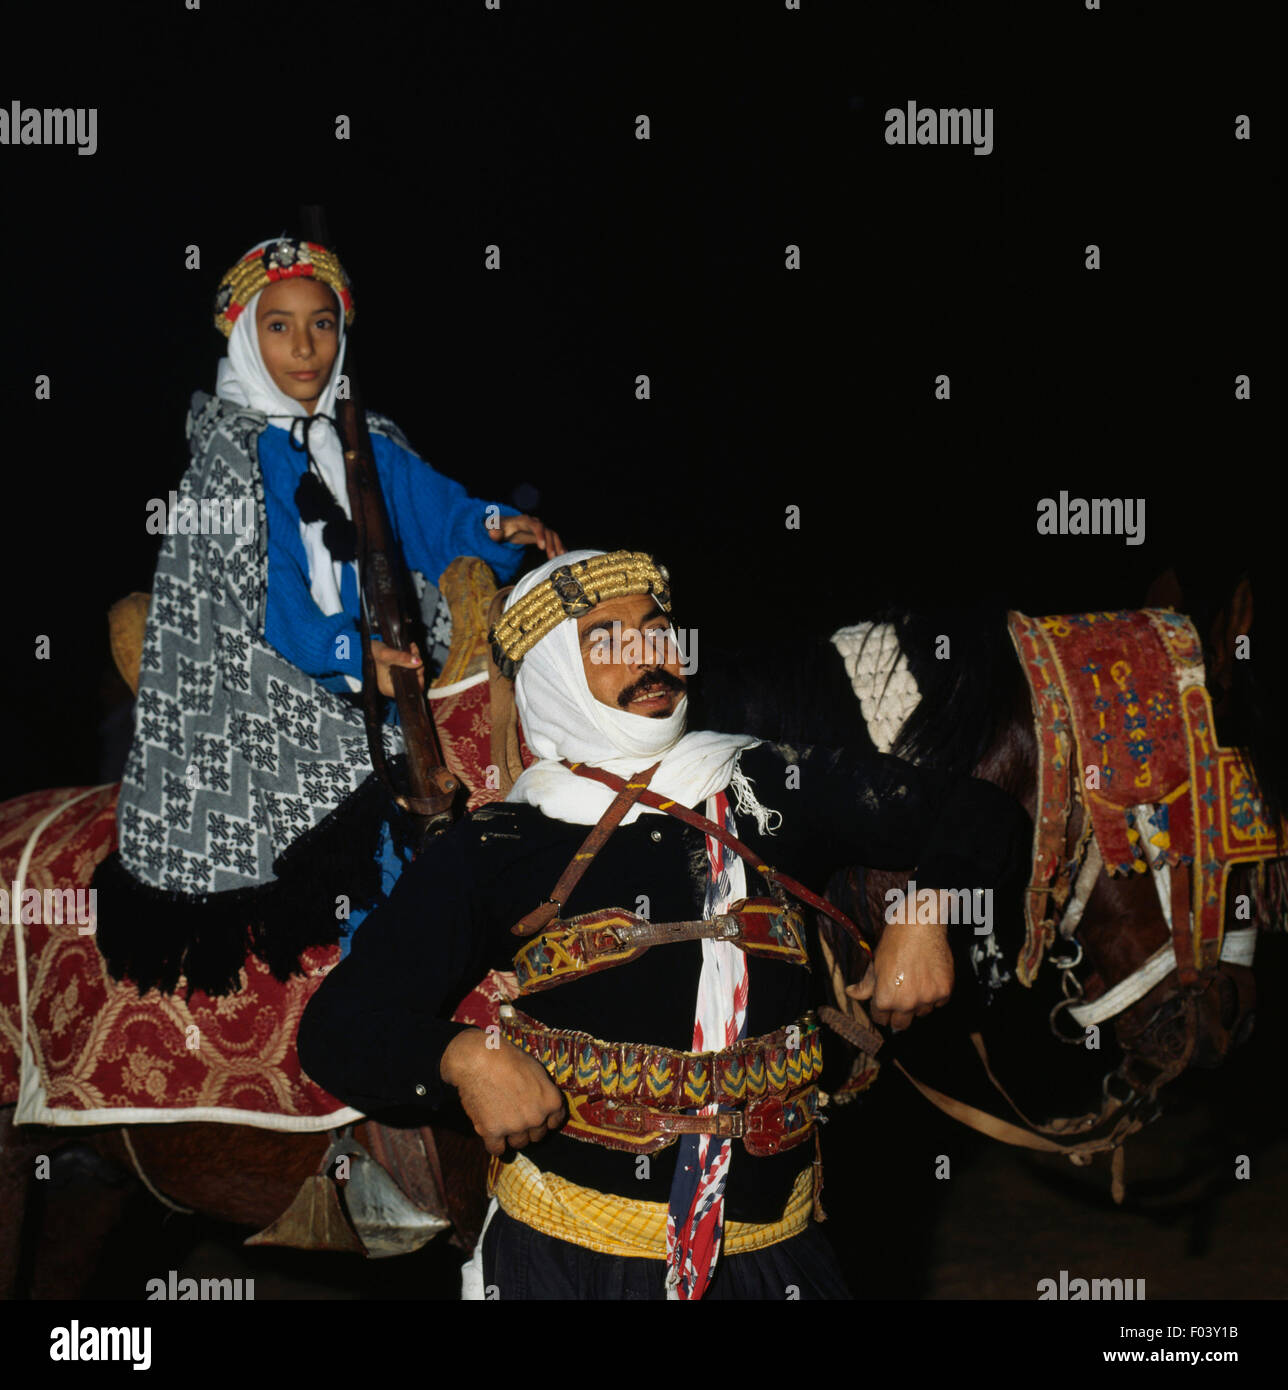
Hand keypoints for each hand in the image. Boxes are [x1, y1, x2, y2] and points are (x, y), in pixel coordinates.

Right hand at [370, 640, 424, 697]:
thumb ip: (402, 658)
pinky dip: (411, 657)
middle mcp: (392, 686)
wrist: (359, 647)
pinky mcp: (395, 670)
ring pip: (412, 671)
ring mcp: (393, 678)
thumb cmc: (368, 654)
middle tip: (414, 653)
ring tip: (411, 648)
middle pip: (414, 678)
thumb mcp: (386, 654)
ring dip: (414, 659)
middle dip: (417, 664)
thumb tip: (418, 662)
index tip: (418, 664)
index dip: (418, 677)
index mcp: (389, 688)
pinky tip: (410, 648)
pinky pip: (407, 666)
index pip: (412, 688)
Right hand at [439, 1029, 565, 1156]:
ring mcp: (515, 1126)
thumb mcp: (536, 1070)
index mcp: (551, 1101)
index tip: (537, 1117)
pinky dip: (494, 1144)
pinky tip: (491, 1134)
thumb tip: (542, 1104)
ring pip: (518, 1143)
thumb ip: (543, 1092)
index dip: (545, 1120)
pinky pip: (497, 1149)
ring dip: (511, 1136)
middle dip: (528, 1128)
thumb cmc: (508, 1058)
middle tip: (515, 1115)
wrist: (479, 1058)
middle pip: (537, 1135)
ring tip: (501, 1120)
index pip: (555, 1121)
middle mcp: (537, 1117)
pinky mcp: (493, 1132)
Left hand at [495, 514, 565, 558]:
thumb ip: (494, 532)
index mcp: (524, 520)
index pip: (535, 525)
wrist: (506, 527)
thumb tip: (493, 533)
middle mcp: (535, 523)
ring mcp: (541, 529)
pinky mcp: (544, 536)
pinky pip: (554, 540)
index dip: (540, 535)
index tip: (542, 547)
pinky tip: (563, 556)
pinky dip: (559, 547)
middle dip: (551, 544)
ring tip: (560, 558)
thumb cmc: (500, 528)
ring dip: (558, 546)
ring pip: (553, 536)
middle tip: (552, 557)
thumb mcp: (495, 529)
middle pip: (547, 531)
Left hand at [847, 917, 952, 1032]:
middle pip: (901, 1024)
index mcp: (885, 999)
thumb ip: (865, 985)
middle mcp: (906, 1003)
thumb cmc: (895, 942)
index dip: (880, 1011)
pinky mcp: (944, 991)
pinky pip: (938, 1003)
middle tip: (899, 998)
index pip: (880, 1019)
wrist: (920, 926)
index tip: (884, 1004)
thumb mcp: (874, 963)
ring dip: (917, 1004)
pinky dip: (934, 995)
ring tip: (915, 982)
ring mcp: (927, 999)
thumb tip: (851, 993)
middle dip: (897, 1015)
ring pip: (921, 1013)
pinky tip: (928, 978)